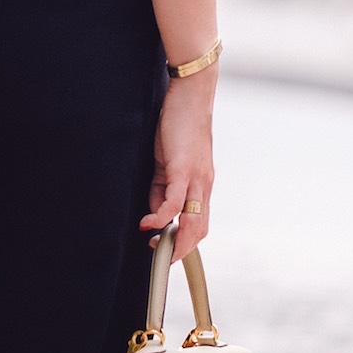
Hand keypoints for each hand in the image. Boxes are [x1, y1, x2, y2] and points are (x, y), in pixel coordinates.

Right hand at [142, 70, 214, 260]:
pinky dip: (161, 217)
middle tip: (159, 257)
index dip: (185, 244)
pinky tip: (148, 223)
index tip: (168, 254)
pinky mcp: (184, 168)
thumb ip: (163, 187)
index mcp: (202, 184)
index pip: (199, 224)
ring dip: (173, 240)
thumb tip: (156, 210)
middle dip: (180, 250)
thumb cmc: (180, 125)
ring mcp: (197, 178)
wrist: (191, 96)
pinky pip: (175, 201)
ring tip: (154, 246)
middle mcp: (204, 185)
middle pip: (199, 230)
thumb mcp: (170, 162)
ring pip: (191, 222)